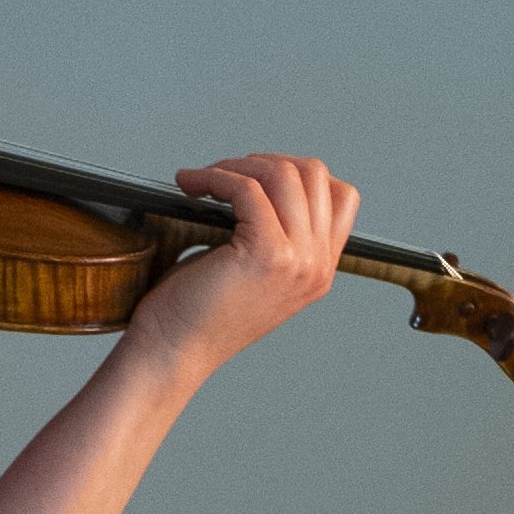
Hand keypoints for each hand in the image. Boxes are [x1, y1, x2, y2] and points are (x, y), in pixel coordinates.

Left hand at [122, 152, 357, 383]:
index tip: (251, 178)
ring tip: (202, 179)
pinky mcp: (267, 254)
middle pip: (315, 175)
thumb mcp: (252, 271)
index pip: (341, 196)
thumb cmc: (196, 312)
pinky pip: (248, 188)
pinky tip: (190, 185)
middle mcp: (318, 266)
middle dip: (263, 161)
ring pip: (284, 175)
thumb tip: (259, 175)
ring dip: (236, 165)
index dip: (295, 173)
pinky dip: (216, 177)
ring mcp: (299, 260)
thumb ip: (275, 234)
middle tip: (221, 174)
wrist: (173, 352)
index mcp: (319, 269)